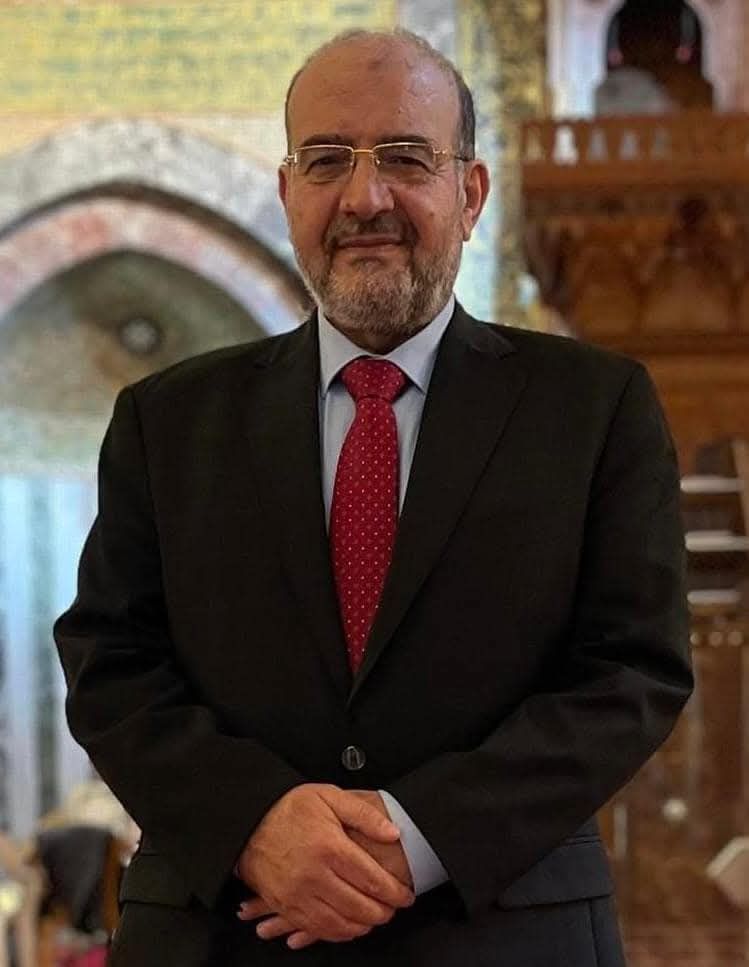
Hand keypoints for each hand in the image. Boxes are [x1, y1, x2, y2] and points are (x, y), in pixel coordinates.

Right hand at [236, 784, 413, 948]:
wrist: (249, 821)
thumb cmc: (289, 808)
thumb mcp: (329, 796)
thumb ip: (364, 814)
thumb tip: (393, 833)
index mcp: (329, 847)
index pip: (372, 880)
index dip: (394, 892)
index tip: (406, 895)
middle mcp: (314, 875)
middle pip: (359, 906)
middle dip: (383, 912)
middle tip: (394, 908)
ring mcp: (298, 894)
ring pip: (340, 923)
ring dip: (363, 925)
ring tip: (376, 918)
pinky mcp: (285, 905)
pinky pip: (316, 929)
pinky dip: (338, 933)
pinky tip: (350, 927)